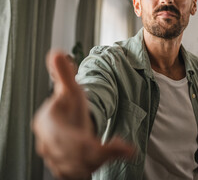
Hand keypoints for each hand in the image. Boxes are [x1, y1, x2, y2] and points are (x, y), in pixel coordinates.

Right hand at [32, 51, 134, 179]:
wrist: (64, 124)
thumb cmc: (67, 106)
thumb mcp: (69, 90)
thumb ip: (64, 74)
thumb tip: (58, 52)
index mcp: (47, 125)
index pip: (65, 140)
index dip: (86, 145)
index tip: (114, 145)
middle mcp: (49, 146)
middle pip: (73, 159)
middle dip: (99, 156)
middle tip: (127, 150)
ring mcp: (56, 160)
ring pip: (78, 170)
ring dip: (100, 162)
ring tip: (123, 151)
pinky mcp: (66, 170)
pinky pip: (80, 174)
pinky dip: (98, 167)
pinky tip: (116, 157)